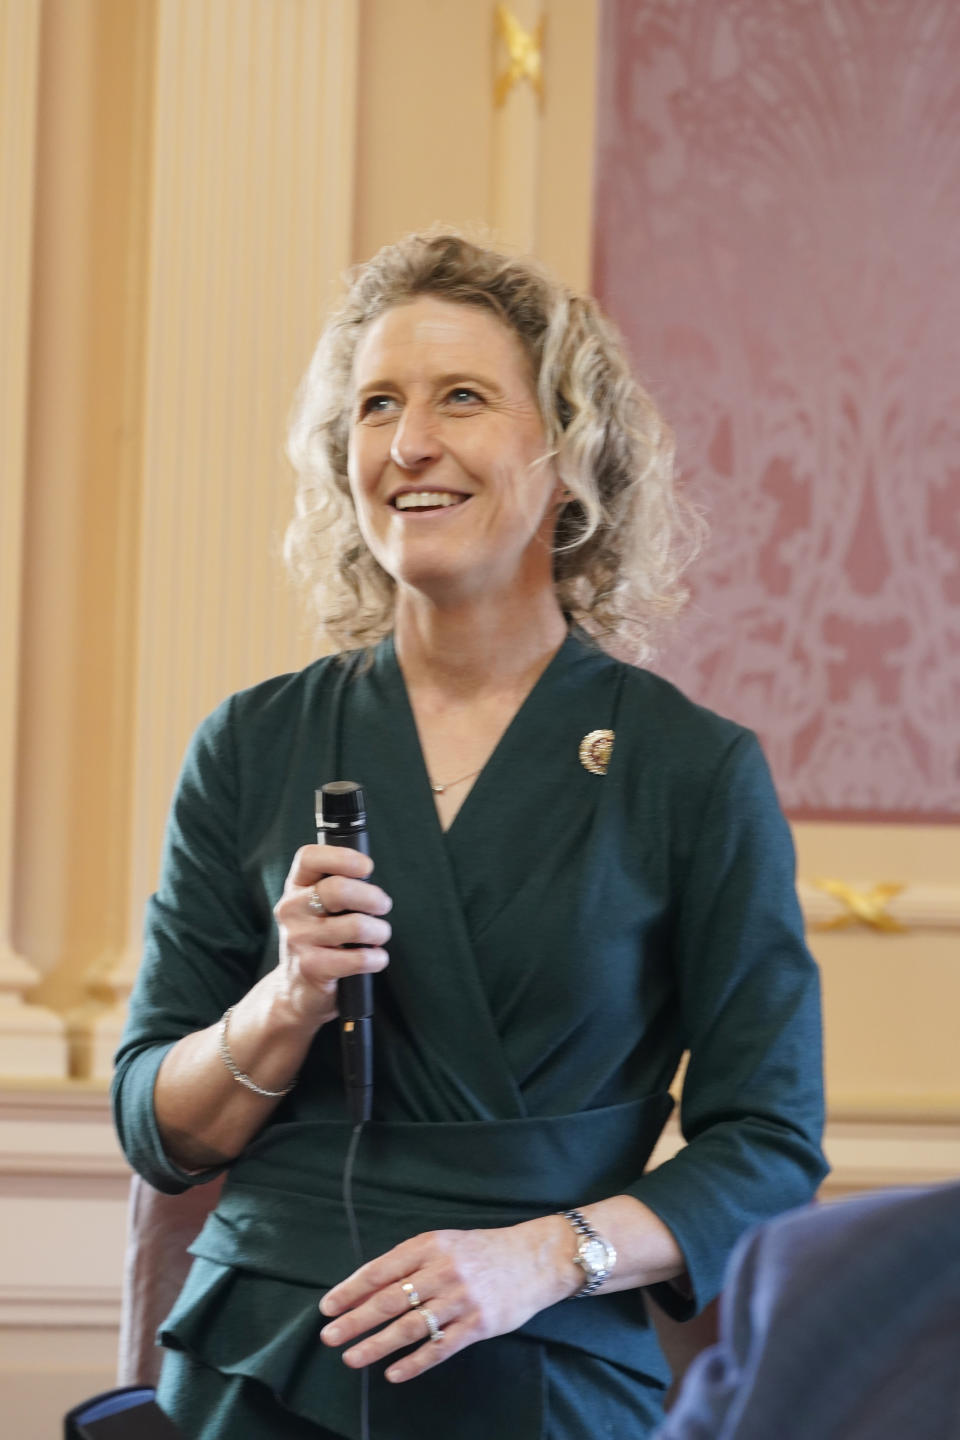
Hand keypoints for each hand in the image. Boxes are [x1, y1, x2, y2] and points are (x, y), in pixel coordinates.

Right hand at [272, 844, 392, 1026]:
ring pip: (355, 925)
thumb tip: (369, 874)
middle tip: (383, 906)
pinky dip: (377, 958)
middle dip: (373, 897)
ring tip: (379, 935)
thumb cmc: (321, 940)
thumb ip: (338, 885)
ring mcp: (298, 939)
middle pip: (338, 890)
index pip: (309, 857)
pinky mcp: (311, 967)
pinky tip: (375, 958)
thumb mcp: (319, 907)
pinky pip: (359, 958)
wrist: (296, 990)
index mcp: (295, 887)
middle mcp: (291, 909)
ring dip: (379, 931)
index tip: (367, 867)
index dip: (343, 857)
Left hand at [318, 1218, 574, 1383]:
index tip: (327, 1306)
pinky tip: (393, 1374)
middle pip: (389, 1300)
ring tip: (352, 1358)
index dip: (351, 1289)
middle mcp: (443, 1270)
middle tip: (329, 1336)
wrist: (535, 1259)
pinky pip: (439, 1348)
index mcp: (430, 1245)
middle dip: (354, 1320)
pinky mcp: (478, 1325)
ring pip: (409, 1327)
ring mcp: (461, 1299)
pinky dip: (414, 1363)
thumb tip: (368, 1289)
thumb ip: (412, 1263)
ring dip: (376, 1345)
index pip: (380, 1270)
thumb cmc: (483, 1251)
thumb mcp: (446, 1244)